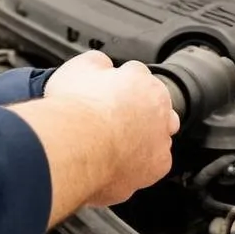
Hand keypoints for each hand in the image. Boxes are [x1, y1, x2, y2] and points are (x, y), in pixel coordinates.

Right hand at [45, 51, 178, 205]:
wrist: (75, 146)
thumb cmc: (76, 108)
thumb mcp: (79, 67)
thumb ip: (97, 63)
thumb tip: (102, 65)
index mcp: (144, 83)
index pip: (138, 76)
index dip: (118, 83)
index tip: (106, 90)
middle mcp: (160, 112)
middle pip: (156, 107)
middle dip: (139, 110)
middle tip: (111, 117)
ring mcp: (159, 143)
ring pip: (156, 139)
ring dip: (139, 139)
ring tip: (109, 144)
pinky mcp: (154, 170)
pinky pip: (147, 167)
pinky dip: (133, 165)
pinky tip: (111, 162)